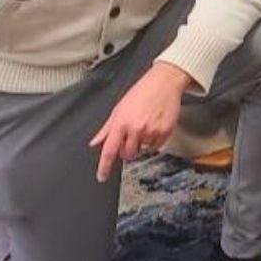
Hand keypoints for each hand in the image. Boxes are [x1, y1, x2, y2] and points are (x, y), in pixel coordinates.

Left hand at [89, 61, 191, 181]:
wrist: (164, 83)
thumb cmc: (141, 93)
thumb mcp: (118, 109)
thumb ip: (106, 129)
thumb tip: (95, 142)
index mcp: (121, 123)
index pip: (109, 151)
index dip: (104, 167)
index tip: (102, 177)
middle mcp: (135, 129)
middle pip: (127, 154)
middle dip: (126, 150)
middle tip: (131, 137)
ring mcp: (151, 131)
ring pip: (142, 150)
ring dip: (141, 144)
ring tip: (145, 127)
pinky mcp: (165, 132)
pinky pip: (156, 146)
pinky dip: (154, 141)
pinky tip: (154, 127)